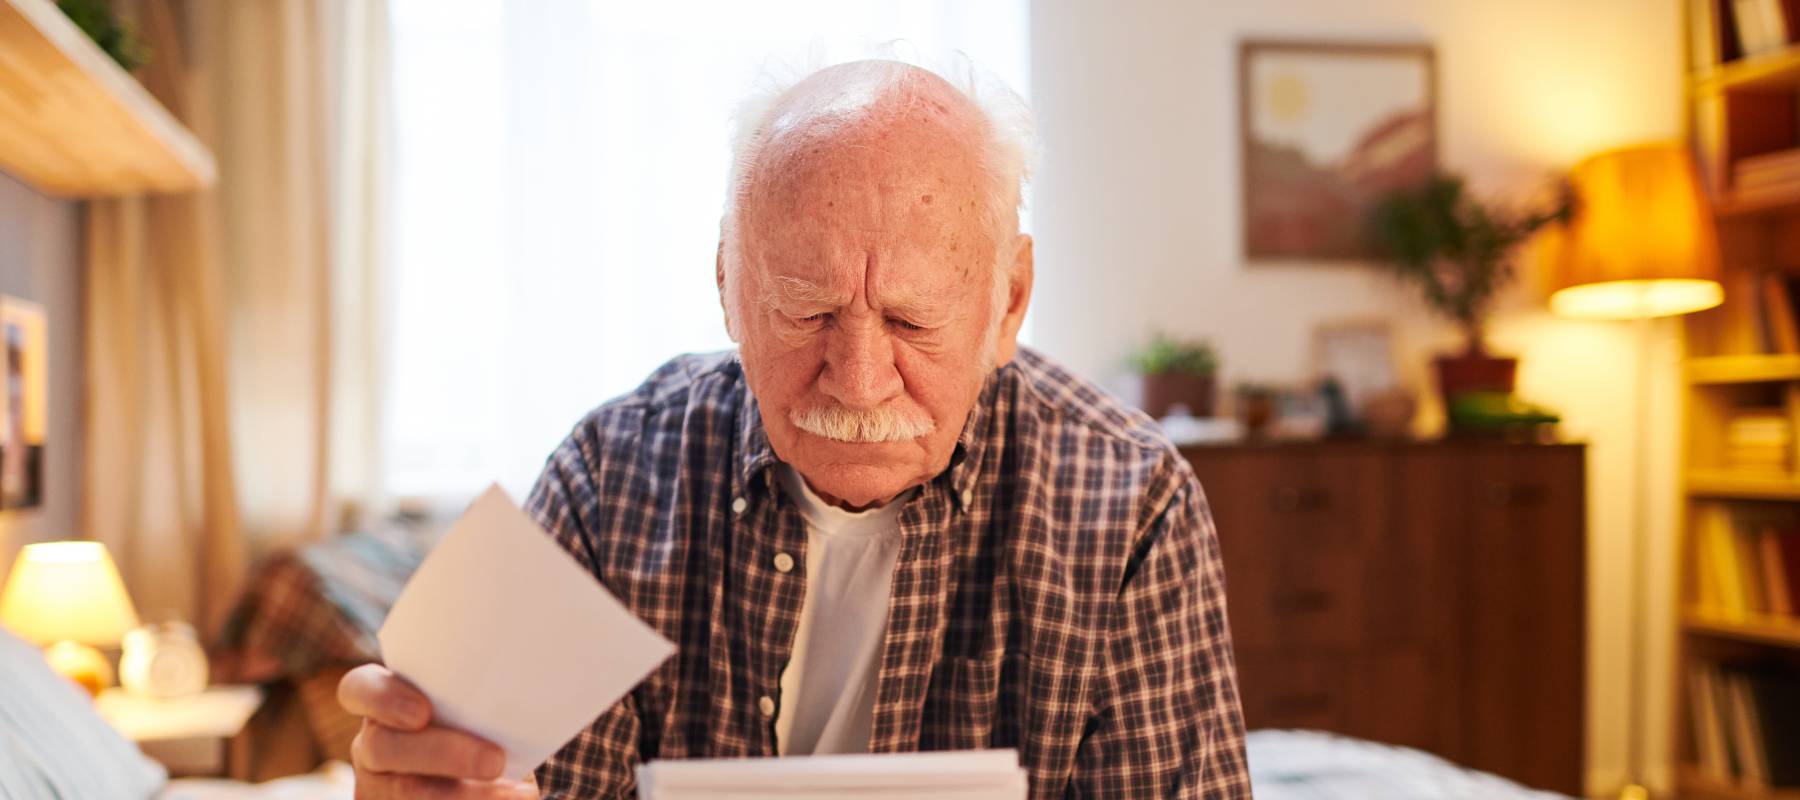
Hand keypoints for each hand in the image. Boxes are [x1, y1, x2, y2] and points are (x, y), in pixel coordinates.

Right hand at [338, 663, 539, 797]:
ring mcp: (381, 787)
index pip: (359, 689)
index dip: (382, 698)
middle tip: (496, 761)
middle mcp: (376, 745)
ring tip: (517, 792)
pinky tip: (513, 798)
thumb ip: (479, 696)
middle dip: (442, 754)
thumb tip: (525, 688)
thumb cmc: (484, 726)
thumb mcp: (475, 706)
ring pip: (405, 792)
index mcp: (386, 703)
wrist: (490, 769)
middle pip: (383, 747)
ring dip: (463, 795)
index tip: (422, 712)